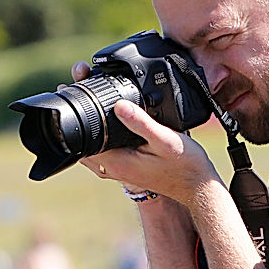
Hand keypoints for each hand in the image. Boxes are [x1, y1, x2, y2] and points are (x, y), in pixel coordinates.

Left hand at [81, 99, 221, 205]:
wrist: (198, 186)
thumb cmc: (185, 165)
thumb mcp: (165, 140)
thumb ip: (141, 123)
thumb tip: (118, 105)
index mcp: (116, 161)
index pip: (82, 137)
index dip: (74, 111)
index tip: (70, 86)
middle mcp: (112, 167)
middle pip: (82, 138)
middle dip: (78, 111)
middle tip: (78, 82)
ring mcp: (118, 167)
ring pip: (91, 143)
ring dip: (88, 120)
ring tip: (88, 92)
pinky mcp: (125, 165)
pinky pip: (103, 146)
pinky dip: (100, 130)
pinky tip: (107, 114)